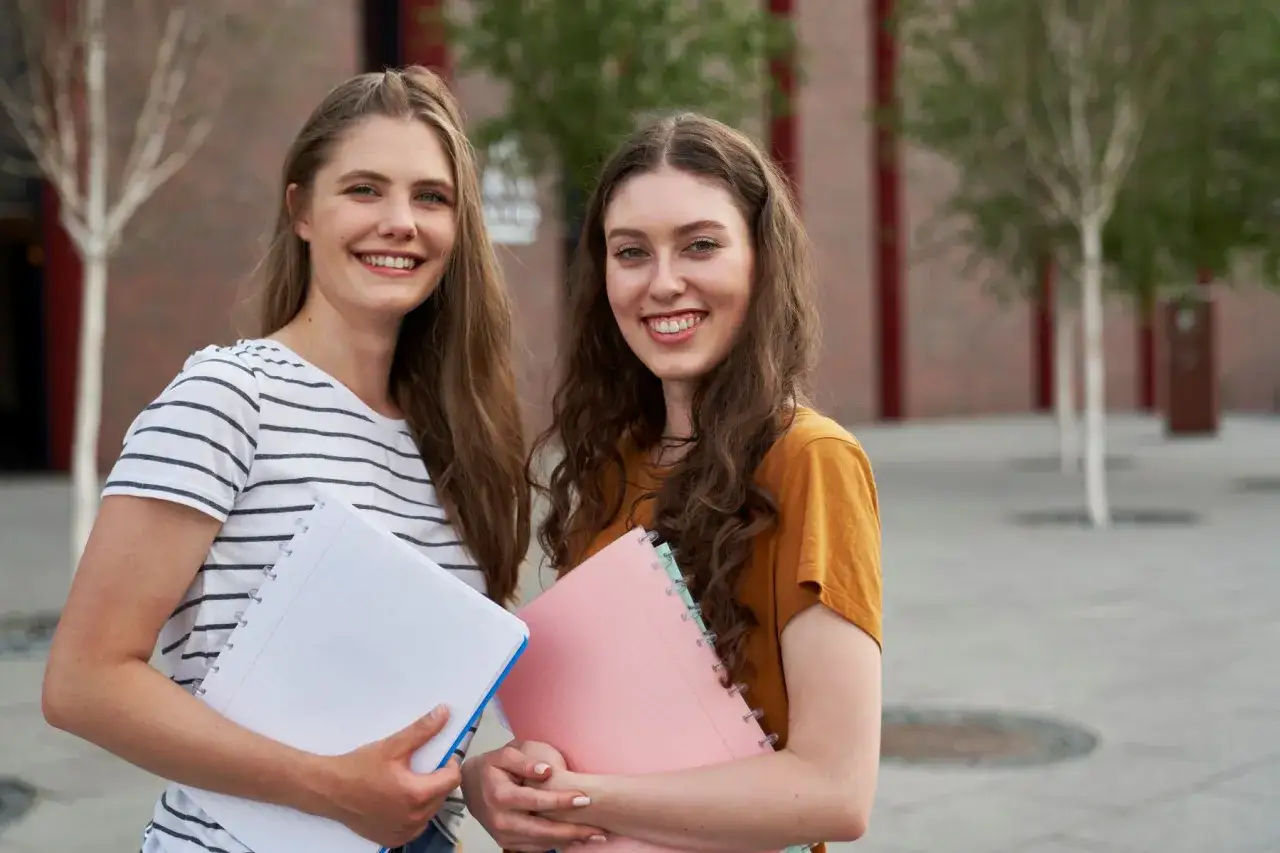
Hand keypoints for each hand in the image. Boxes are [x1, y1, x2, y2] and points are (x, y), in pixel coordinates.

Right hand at [319, 705, 463, 847]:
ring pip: (430, 811)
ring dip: (427, 796)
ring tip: (408, 782)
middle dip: (437, 779)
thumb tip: (443, 714)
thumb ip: (422, 731)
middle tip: (421, 767)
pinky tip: (399, 799)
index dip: (450, 764)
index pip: (453, 779)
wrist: (329, 790)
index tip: (440, 756)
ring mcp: (404, 832)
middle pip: (443, 795)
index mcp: (417, 795)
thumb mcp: (392, 746)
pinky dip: (414, 813)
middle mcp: (414, 818)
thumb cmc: (358, 768)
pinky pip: (416, 825)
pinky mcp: (393, 839)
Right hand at [462, 740, 605, 851]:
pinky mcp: (508, 843)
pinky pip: (536, 848)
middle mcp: (501, 820)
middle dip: (572, 832)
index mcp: (500, 796)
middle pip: (541, 830)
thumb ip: (525, 761)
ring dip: (569, 841)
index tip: (584, 798)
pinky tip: (577, 840)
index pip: (535, 801)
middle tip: (599, 831)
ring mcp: (504, 835)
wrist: (471, 787)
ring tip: (595, 837)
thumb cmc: (492, 768)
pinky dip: (557, 845)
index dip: (561, 801)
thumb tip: (547, 770)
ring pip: (540, 843)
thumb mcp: (505, 754)